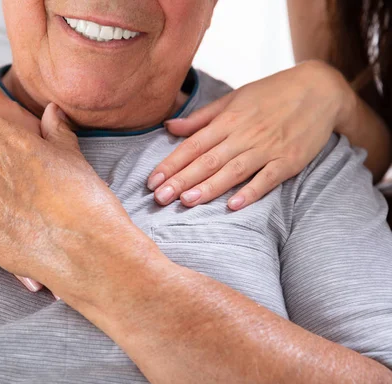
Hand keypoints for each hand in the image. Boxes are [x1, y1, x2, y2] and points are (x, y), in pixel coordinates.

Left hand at [147, 60, 348, 209]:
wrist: (320, 89)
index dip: (171, 163)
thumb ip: (201, 118)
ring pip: (232, 171)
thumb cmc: (271, 94)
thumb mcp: (234, 98)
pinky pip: (267, 178)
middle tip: (159, 198)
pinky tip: (233, 205)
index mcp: (228, 120)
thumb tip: (169, 127)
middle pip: (207, 160)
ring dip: (208, 187)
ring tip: (186, 201)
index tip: (152, 181)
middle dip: (181, 180)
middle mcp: (244, 134)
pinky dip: (251, 192)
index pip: (192, 145)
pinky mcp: (288, 160)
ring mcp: (267, 148)